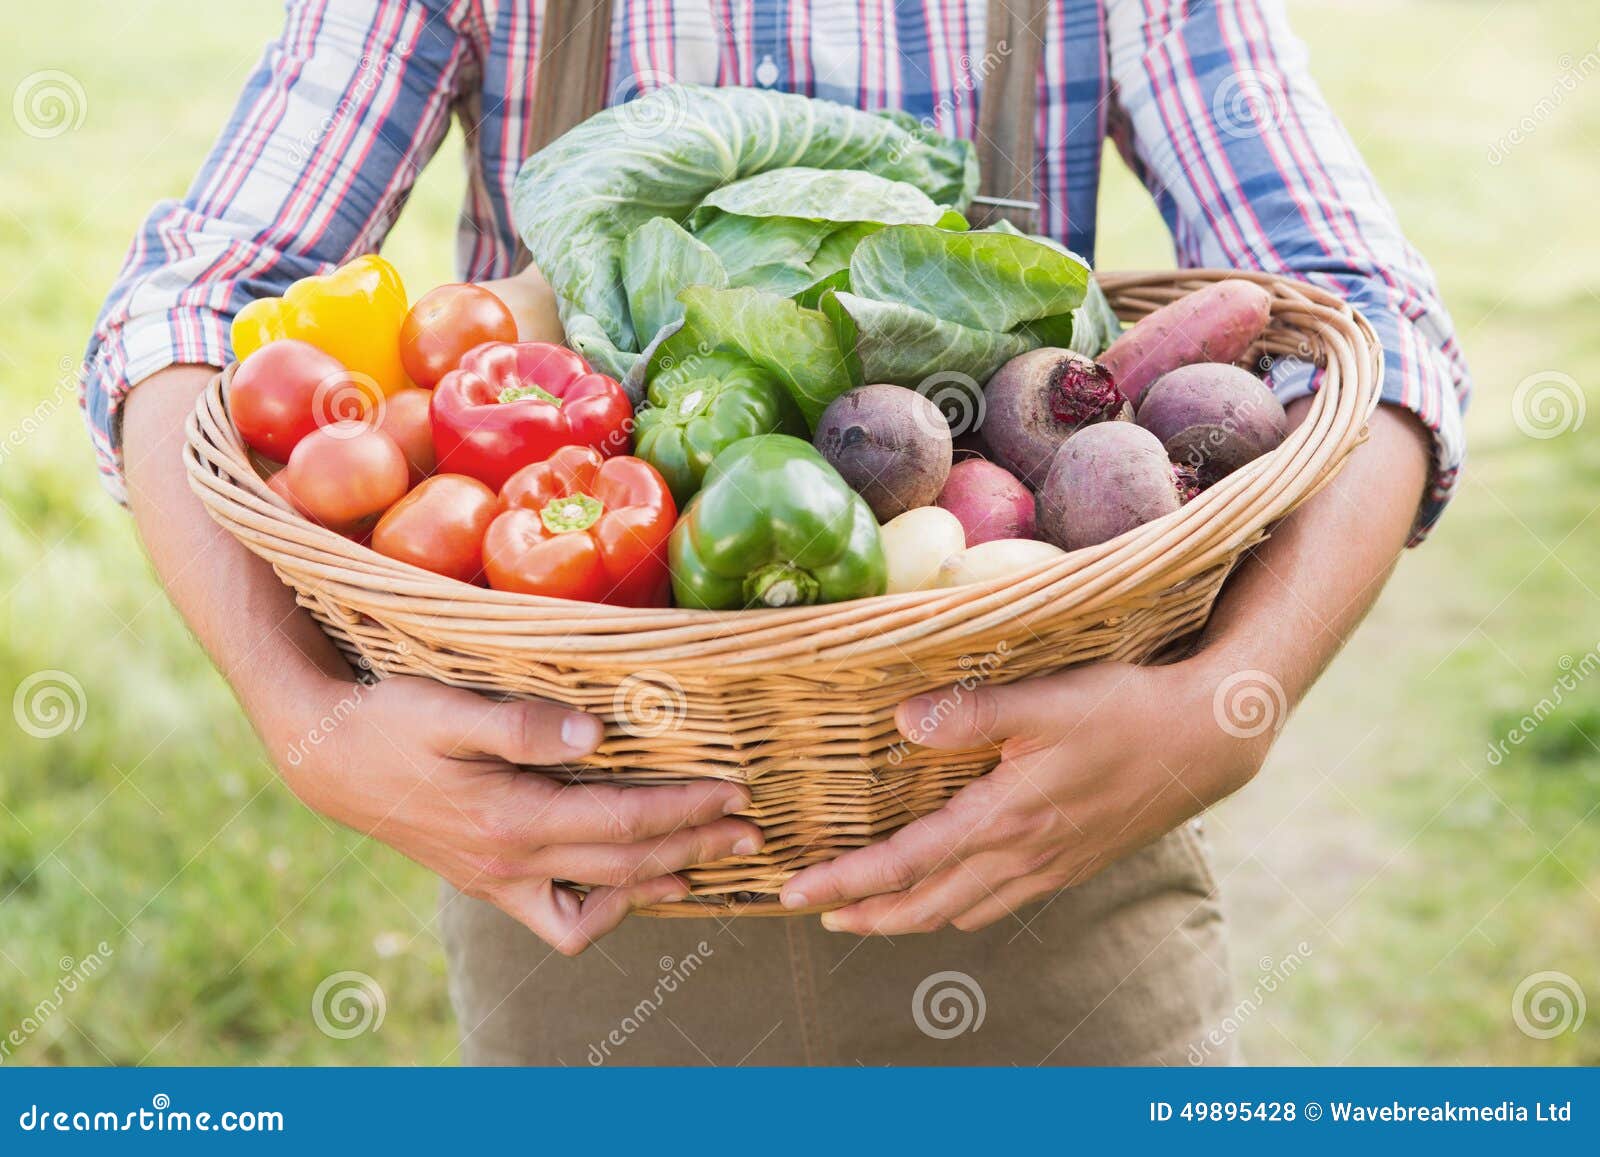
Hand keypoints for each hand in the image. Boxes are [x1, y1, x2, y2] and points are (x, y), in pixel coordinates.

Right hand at [271, 675, 759, 954]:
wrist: (327, 758)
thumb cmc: (391, 722)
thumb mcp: (450, 710)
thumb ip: (522, 726)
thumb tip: (594, 734)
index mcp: (511, 821)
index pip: (623, 823)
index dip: (685, 809)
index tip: (736, 792)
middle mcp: (510, 865)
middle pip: (626, 868)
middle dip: (696, 849)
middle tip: (752, 833)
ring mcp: (498, 881)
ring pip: (597, 906)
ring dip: (659, 884)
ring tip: (705, 865)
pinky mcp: (487, 882)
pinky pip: (559, 918)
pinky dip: (603, 905)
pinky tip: (628, 883)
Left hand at [778, 657, 1272, 933]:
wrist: (1210, 739)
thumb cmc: (1128, 710)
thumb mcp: (1049, 700)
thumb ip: (972, 712)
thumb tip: (901, 719)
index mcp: (1005, 818)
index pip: (905, 862)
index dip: (846, 879)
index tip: (795, 890)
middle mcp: (1024, 855)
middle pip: (927, 905)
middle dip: (867, 913)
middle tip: (819, 912)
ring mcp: (1053, 866)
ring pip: (965, 911)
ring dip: (910, 917)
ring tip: (872, 911)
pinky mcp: (1076, 862)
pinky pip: (1003, 902)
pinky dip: (961, 907)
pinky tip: (956, 894)